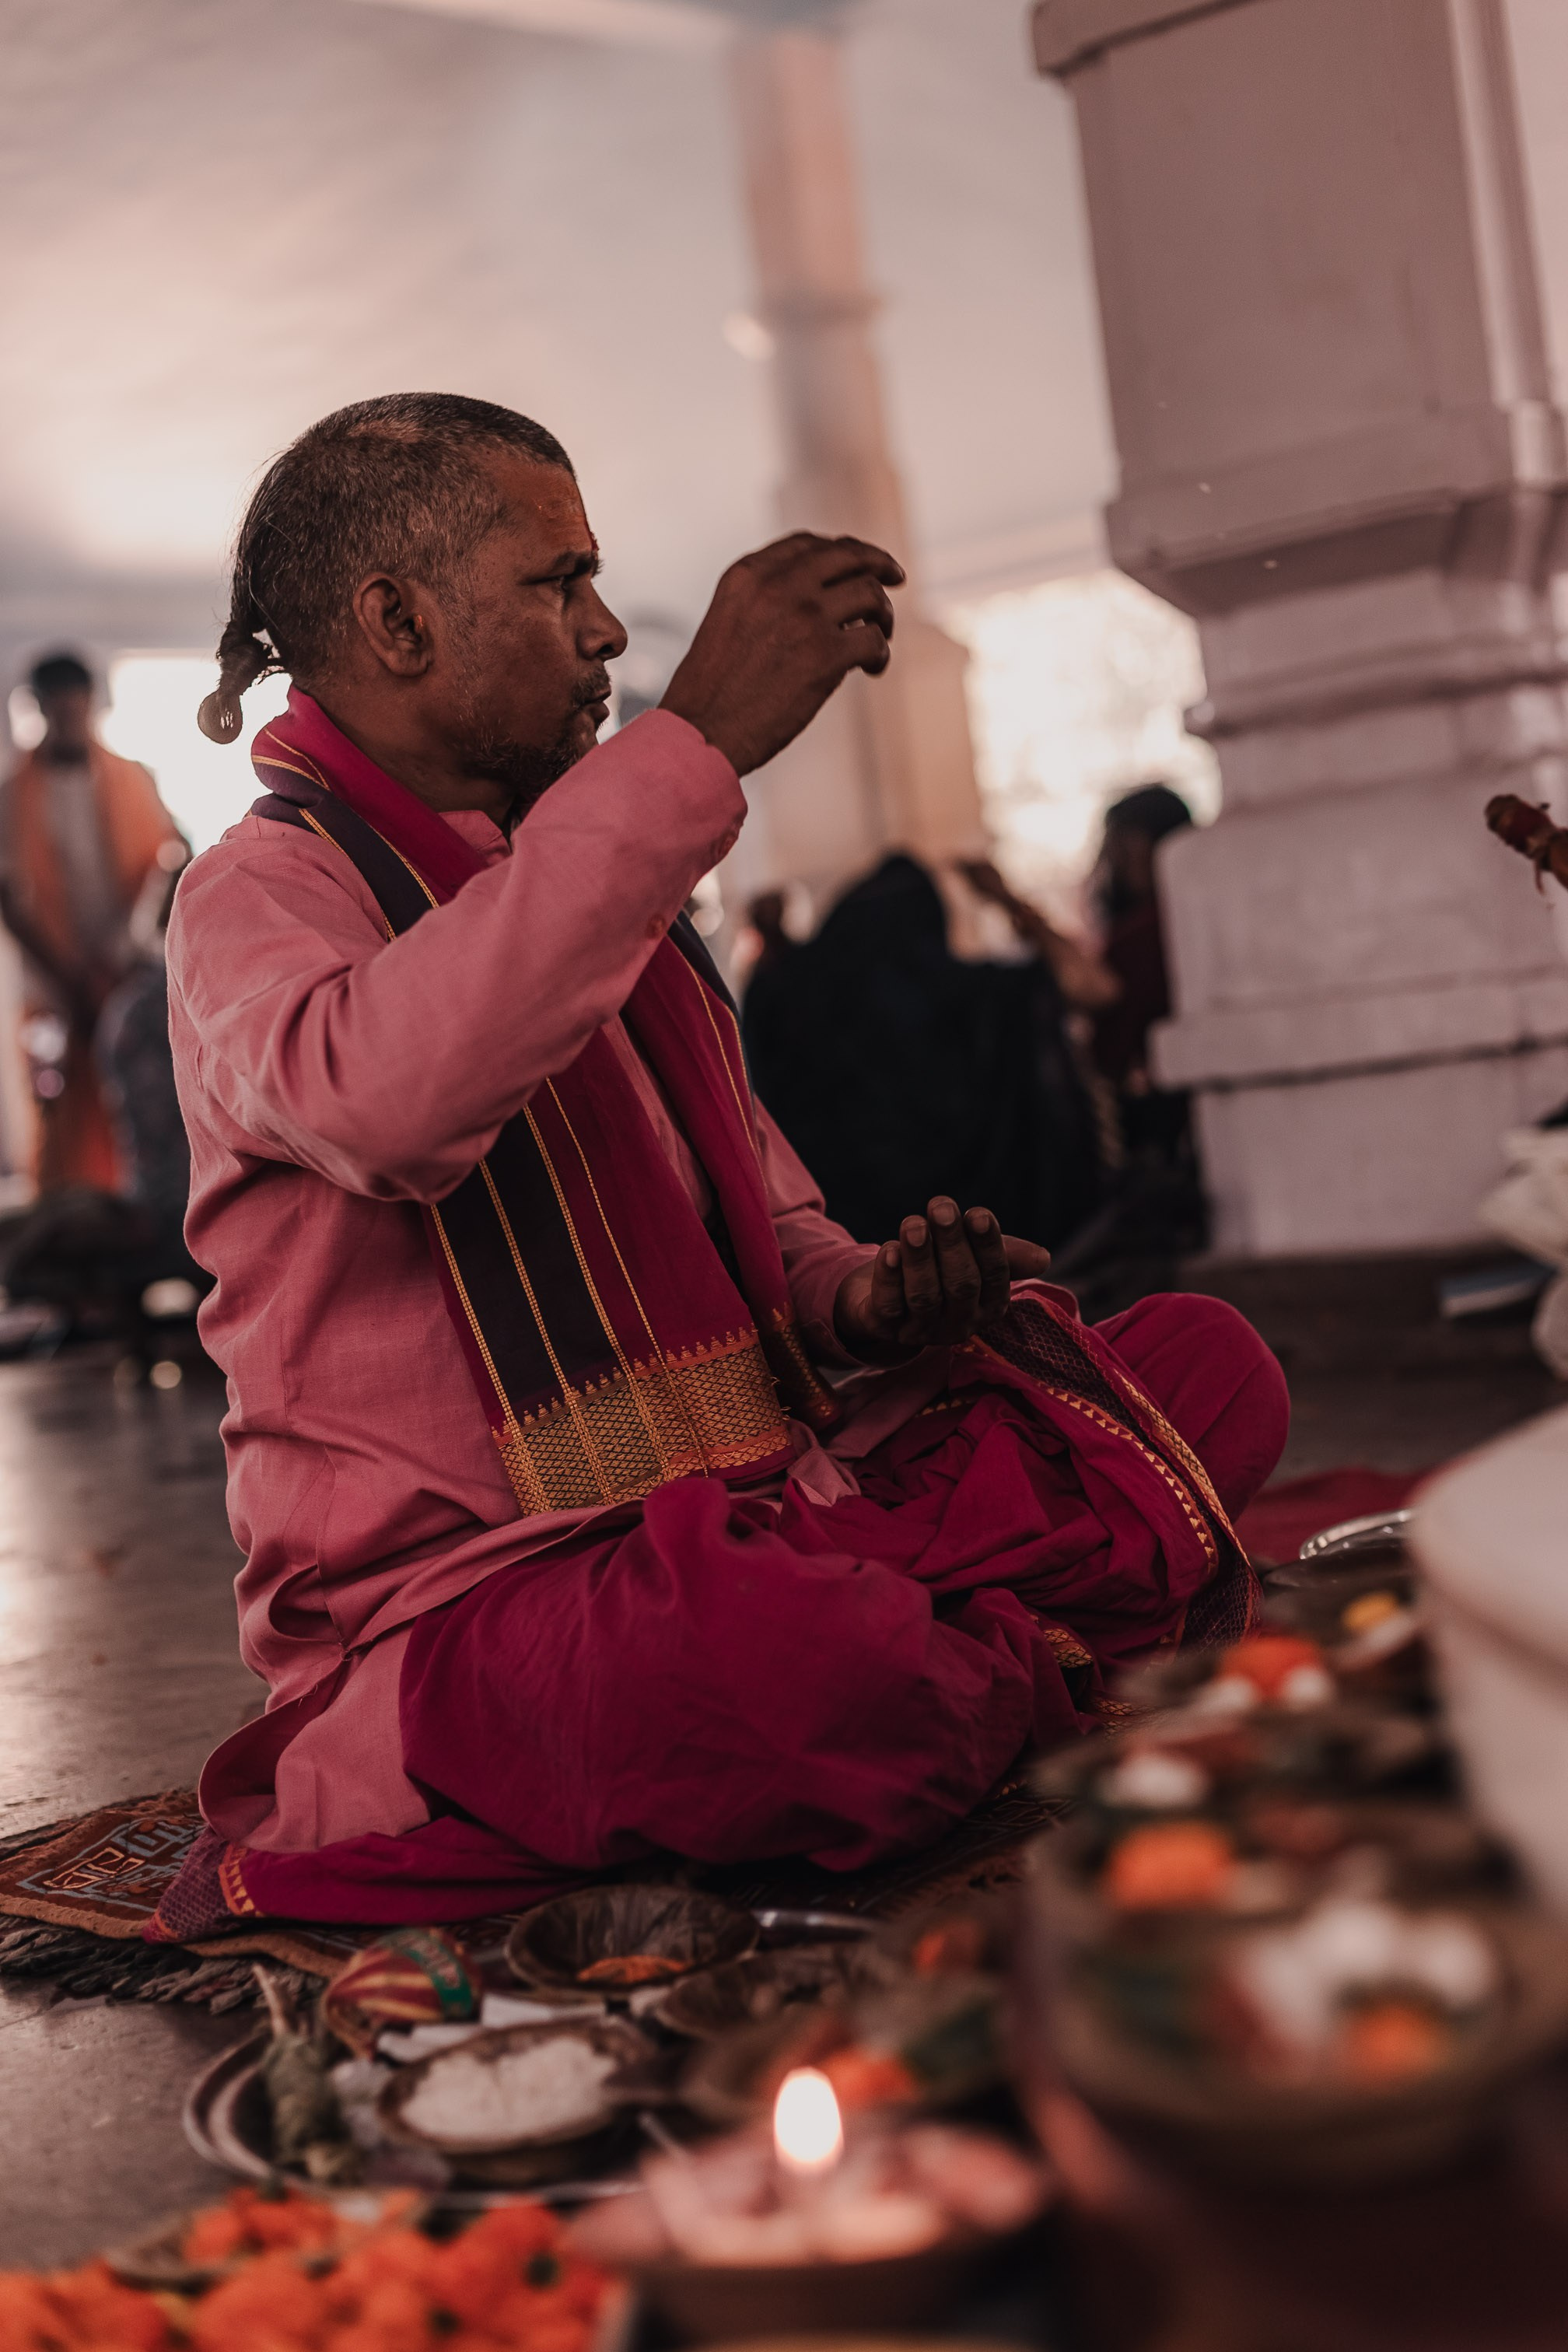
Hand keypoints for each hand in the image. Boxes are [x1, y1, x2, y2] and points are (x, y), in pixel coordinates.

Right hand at [661, 533, 903, 775]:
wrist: (700, 734)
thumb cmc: (711, 693)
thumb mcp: (727, 622)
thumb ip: (764, 602)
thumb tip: (816, 602)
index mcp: (747, 574)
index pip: (807, 545)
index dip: (841, 551)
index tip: (858, 563)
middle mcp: (777, 586)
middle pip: (846, 556)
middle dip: (877, 563)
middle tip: (895, 578)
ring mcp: (804, 616)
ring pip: (870, 594)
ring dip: (884, 614)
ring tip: (881, 636)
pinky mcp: (825, 654)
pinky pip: (874, 639)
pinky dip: (881, 653)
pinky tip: (873, 669)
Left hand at [833, 1196, 1053, 1365]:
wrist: (883, 1299)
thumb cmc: (940, 1268)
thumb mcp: (973, 1256)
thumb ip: (1005, 1253)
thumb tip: (1043, 1259)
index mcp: (988, 1305)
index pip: (994, 1276)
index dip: (987, 1245)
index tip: (978, 1214)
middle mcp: (958, 1323)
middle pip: (960, 1285)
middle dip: (952, 1244)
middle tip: (941, 1207)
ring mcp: (921, 1330)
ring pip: (924, 1296)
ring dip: (920, 1257)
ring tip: (913, 1223)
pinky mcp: (884, 1328)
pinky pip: (889, 1305)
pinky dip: (890, 1277)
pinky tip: (890, 1250)